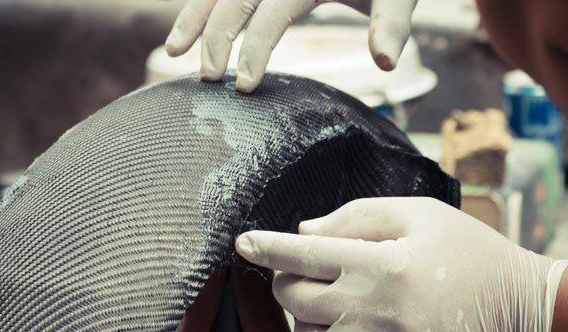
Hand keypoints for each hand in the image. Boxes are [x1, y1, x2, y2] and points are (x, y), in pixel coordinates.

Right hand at [161, 0, 417, 91]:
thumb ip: (393, 22)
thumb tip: (386, 62)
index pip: (270, 13)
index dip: (254, 49)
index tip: (244, 87)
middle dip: (216, 37)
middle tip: (207, 79)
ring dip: (193, 15)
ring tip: (174, 51)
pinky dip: (203, 3)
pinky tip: (189, 25)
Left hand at [235, 198, 567, 331]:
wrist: (519, 316)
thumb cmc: (470, 256)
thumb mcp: (420, 215)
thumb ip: (357, 216)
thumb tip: (303, 232)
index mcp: (378, 263)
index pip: (300, 255)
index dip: (265, 247)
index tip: (243, 243)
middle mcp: (371, 310)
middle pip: (294, 298)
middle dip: (290, 281)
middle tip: (311, 273)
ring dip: (307, 321)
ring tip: (335, 307)